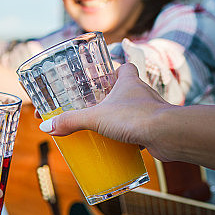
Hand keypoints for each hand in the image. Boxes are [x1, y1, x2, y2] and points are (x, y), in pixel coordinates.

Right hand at [37, 63, 177, 160]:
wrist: (167, 134)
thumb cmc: (135, 117)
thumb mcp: (95, 118)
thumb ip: (71, 121)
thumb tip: (46, 126)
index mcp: (128, 82)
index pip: (123, 68)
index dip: (114, 71)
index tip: (102, 79)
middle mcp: (142, 93)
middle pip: (127, 90)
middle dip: (113, 98)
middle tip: (97, 107)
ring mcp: (151, 111)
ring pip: (134, 111)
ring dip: (123, 118)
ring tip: (106, 128)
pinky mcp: (156, 128)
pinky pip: (141, 130)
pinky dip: (131, 136)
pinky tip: (121, 145)